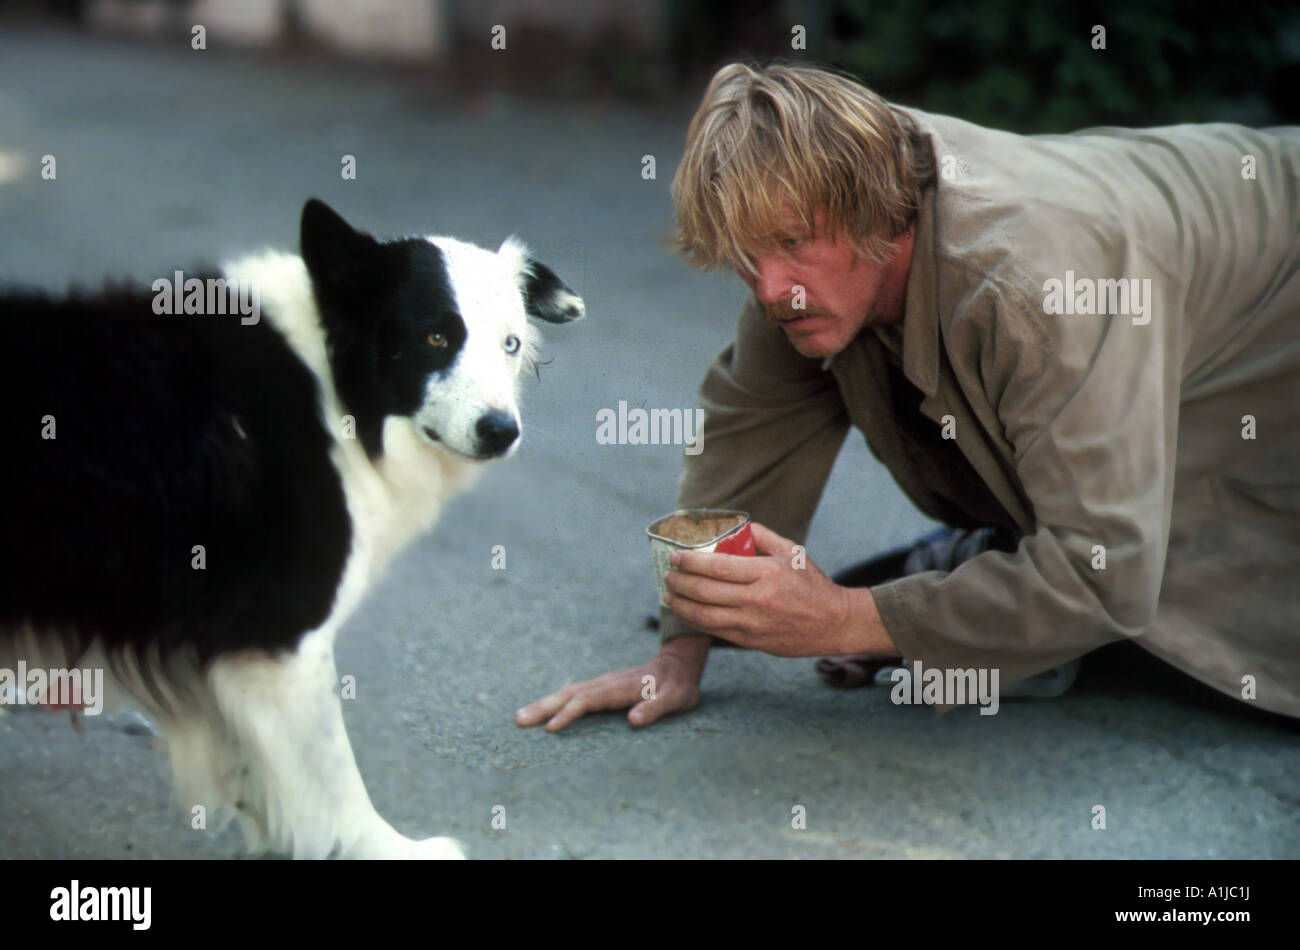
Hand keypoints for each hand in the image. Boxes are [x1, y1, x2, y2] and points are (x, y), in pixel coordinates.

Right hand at [515, 635, 708, 731]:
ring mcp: (602, 683)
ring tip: (520, 716)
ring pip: (568, 692)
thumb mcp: (676, 699)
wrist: (679, 663)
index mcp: (620, 688)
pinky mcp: (602, 686)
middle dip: (544, 707)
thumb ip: (656, 708)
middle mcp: (607, 683)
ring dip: (544, 704)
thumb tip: (632, 720)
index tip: (551, 729)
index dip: (569, 714)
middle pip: (569, 694)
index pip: (588, 701)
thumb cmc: (678, 686)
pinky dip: (555, 701)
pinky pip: (573, 693)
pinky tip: (543, 709)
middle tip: (518, 720)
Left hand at [662, 522, 889, 656]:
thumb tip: (735, 526)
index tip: (676, 557)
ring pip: (705, 616)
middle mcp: (757, 600)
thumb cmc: (813, 584)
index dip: (691, 562)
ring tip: (668, 594)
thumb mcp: (792, 551)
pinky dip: (695, 621)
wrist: (834, 623)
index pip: (718, 567)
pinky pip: (715, 631)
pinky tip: (685, 611)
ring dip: (681, 605)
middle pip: (705, 591)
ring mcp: (753, 624)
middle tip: (667, 574)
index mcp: (767, 573)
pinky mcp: (751, 641)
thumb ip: (762, 536)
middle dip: (679, 582)